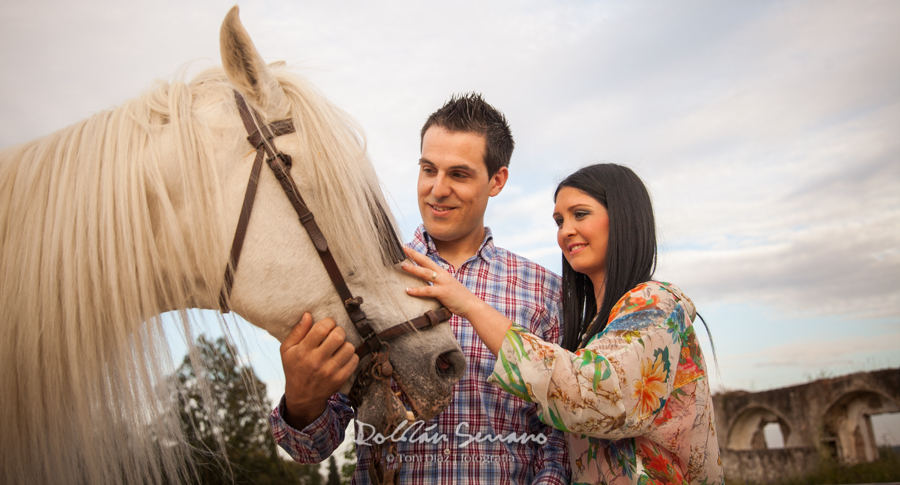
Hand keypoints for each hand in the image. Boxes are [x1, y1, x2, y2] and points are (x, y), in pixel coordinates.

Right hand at [279, 313, 358, 429]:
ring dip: (345, 344)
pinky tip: (342, 357)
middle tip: (334, 335)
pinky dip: (351, 356)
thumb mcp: (287, 350)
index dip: (328, 322)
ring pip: (349, 347)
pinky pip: (354, 360)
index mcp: (303, 351)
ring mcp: (330, 372)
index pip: (322, 328)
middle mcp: (316, 361)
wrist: (302, 397)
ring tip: (338, 347)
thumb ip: (297, 331)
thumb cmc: (294, 369)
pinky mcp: (340, 379)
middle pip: (338, 336)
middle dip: (338, 331)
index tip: (327, 325)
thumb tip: (308, 315)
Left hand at [401, 247, 483, 319]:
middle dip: (414, 254)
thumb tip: (427, 284)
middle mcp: (442, 275)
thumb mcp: (448, 286)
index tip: (407, 249)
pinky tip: (408, 290)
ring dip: (413, 268)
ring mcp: (443, 282)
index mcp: (443, 273)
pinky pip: (427, 290)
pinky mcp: (443, 292)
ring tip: (402, 265)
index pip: (428, 261)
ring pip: (425, 273)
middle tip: (403, 248)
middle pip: (426, 261)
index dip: (417, 254)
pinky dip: (417, 290)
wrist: (472, 305)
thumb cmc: (459, 298)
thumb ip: (438, 284)